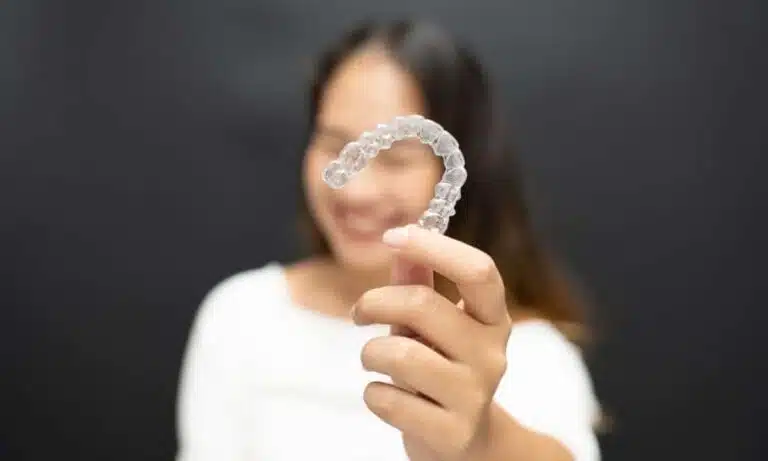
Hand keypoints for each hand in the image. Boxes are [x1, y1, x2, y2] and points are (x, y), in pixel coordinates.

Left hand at [352, 224, 512, 460]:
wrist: (464, 441)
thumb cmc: (441, 368)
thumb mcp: (432, 324)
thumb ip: (418, 283)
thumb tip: (401, 241)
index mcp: (493, 318)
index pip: (478, 271)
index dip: (434, 247)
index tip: (393, 235)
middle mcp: (492, 354)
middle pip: (423, 305)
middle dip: (375, 302)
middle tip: (359, 313)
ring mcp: (475, 395)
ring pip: (399, 354)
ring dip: (370, 353)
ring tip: (374, 359)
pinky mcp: (452, 433)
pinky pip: (389, 400)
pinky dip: (373, 393)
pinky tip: (385, 395)